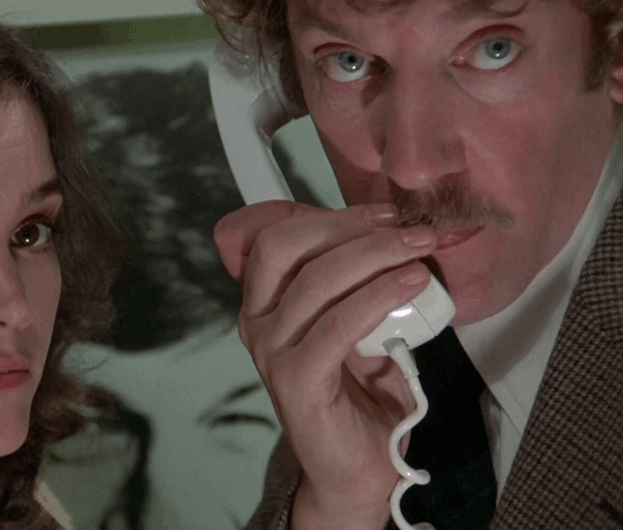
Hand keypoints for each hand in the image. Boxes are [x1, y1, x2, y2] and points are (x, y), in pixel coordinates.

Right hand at [214, 200, 437, 529]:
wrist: (358, 468)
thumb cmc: (361, 395)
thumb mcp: (360, 322)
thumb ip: (361, 281)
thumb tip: (400, 233)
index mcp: (265, 300)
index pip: (268, 233)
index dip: (318, 212)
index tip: (377, 211)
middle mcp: (257, 320)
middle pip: (282, 244)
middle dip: (346, 224)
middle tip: (403, 226)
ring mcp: (270, 350)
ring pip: (315, 279)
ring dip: (375, 255)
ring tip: (421, 252)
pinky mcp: (294, 380)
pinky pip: (336, 324)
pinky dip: (378, 296)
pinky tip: (411, 285)